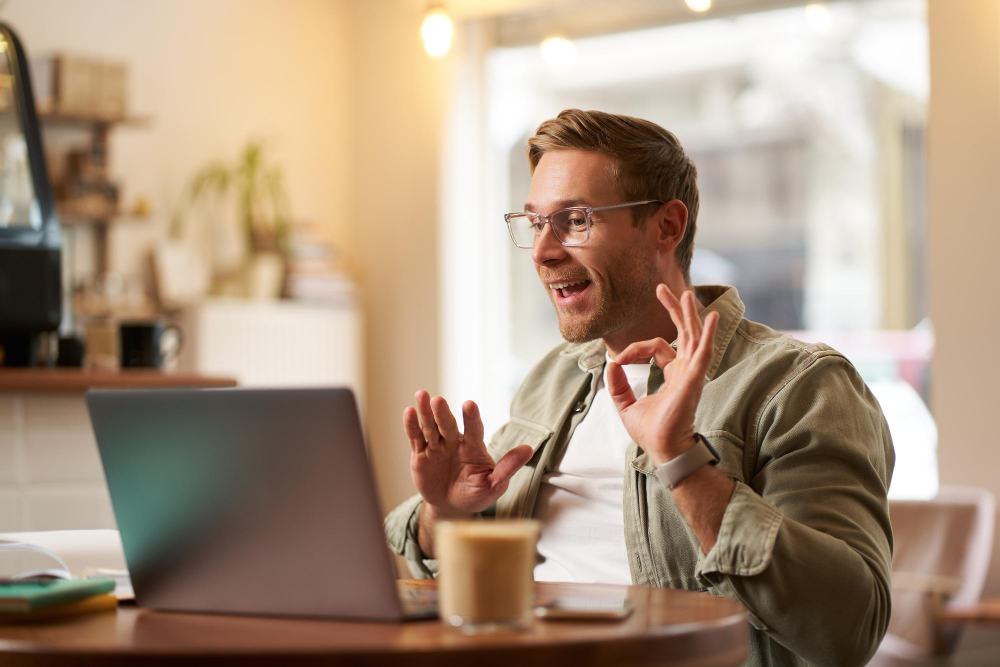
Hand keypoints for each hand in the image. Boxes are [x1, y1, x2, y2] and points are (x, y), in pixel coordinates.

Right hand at [404, 391, 533, 515]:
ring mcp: (437, 447)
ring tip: (422, 395)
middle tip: (438, 400)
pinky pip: (416, 439)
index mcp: (474, 447)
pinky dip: (411, 426)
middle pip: (448, 425)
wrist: (452, 507)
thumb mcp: (494, 485)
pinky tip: (409, 412)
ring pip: (430, 427)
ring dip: (426, 413)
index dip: (471, 418)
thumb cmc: (476, 494)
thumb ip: (508, 467)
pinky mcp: (421, 455)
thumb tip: (528, 449)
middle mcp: (455, 443)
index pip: (474, 429)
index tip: (469, 405)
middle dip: (443, 413)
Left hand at [606, 285, 719, 466]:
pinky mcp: (694, 378)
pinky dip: (708, 333)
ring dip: (689, 314)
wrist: (663, 449)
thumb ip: (618, 385)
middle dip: (673, 309)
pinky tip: (711, 317)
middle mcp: (685, 369)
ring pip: (693, 336)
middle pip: (682, 332)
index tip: (618, 359)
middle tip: (660, 288)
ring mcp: (692, 372)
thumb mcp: (626, 405)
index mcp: (673, 373)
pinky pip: (703, 351)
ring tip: (686, 293)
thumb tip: (610, 365)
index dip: (634, 349)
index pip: (656, 346)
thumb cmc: (651, 432)